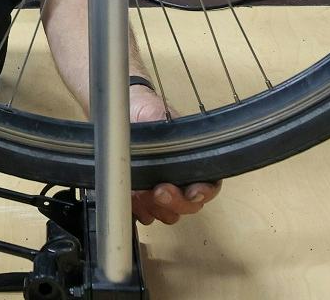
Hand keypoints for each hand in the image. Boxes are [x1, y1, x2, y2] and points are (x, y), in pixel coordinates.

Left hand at [128, 86, 221, 225]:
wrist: (120, 116)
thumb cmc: (142, 113)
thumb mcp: (156, 113)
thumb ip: (168, 127)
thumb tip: (172, 140)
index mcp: (191, 161)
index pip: (209, 186)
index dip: (204, 192)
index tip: (192, 191)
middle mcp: (179, 181)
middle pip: (189, 206)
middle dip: (174, 202)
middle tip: (158, 191)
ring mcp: (160, 193)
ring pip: (168, 215)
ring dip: (154, 206)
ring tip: (140, 191)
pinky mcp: (140, 200)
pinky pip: (144, 216)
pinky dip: (137, 209)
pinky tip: (130, 195)